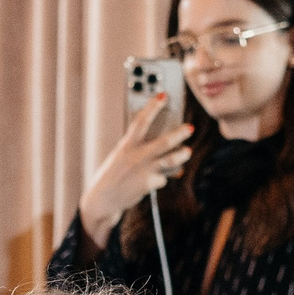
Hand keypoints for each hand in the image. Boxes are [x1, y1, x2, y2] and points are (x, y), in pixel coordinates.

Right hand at [77, 96, 193, 245]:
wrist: (103, 199)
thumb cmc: (113, 175)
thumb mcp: (121, 156)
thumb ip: (138, 148)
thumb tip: (162, 144)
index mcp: (127, 145)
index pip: (141, 121)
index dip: (152, 107)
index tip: (163, 95)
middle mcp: (136, 156)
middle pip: (163, 142)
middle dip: (179, 134)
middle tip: (190, 127)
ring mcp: (143, 170)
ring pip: (169, 160)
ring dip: (181, 155)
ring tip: (187, 151)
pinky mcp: (148, 184)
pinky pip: (163, 177)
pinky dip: (165, 176)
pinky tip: (163, 177)